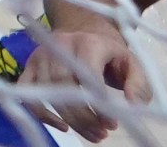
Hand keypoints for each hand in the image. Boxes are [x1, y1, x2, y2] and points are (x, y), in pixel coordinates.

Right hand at [18, 26, 148, 139]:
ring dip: (70, 119)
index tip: (111, 124)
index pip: (88, 75)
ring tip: (92, 134)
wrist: (84, 32)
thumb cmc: (111, 54)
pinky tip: (63, 126)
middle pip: (64, 85)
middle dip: (83, 116)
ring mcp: (40, 55)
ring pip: (47, 92)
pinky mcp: (29, 66)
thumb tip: (133, 106)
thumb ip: (138, 85)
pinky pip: (27, 93)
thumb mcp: (133, 64)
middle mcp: (59, 46)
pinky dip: (41, 114)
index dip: (97, 103)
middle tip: (102, 134)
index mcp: (89, 43)